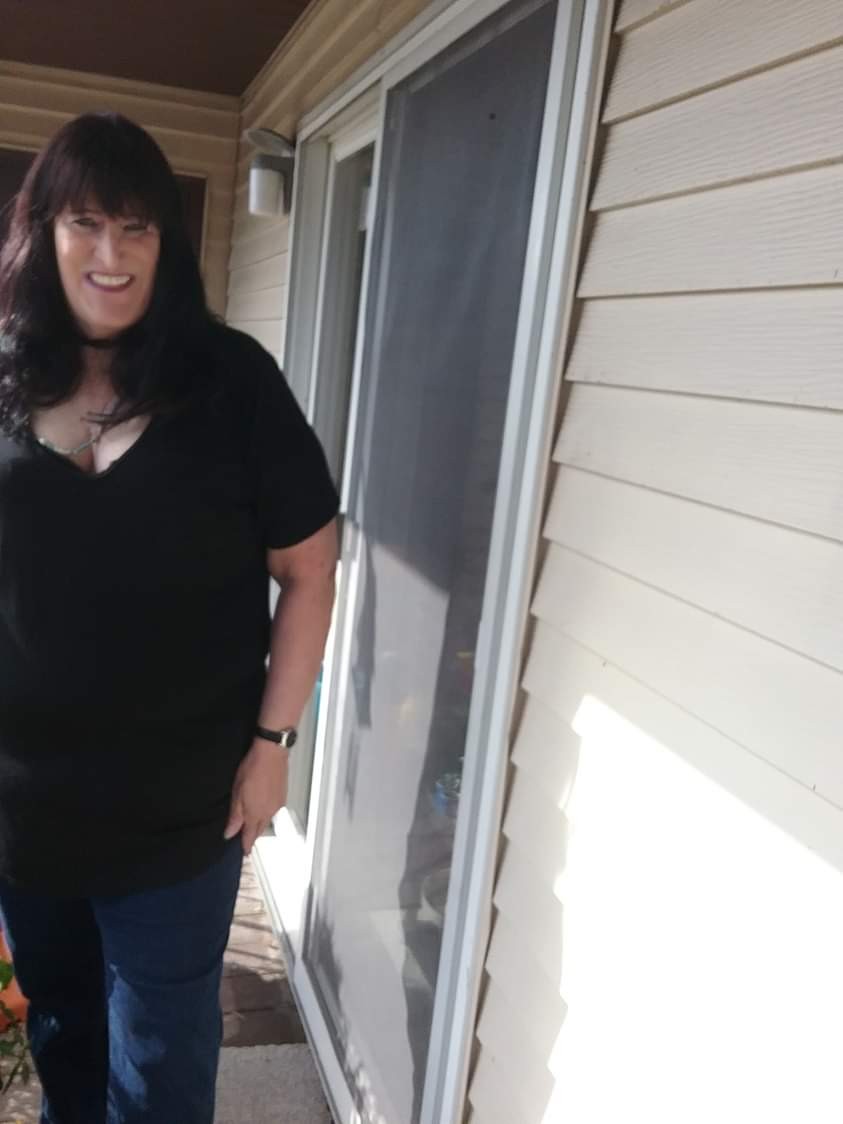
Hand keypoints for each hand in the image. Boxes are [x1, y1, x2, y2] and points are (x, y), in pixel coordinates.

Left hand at [224, 740, 288, 854]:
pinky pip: (273, 810)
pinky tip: (263, 806)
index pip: (250, 836)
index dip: (246, 845)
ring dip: (260, 823)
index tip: (244, 852)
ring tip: (253, 822)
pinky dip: (267, 813)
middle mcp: (269, 813)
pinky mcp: (282, 796)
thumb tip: (230, 833)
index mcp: (255, 814)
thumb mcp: (237, 793)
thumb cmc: (252, 769)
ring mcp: (277, 804)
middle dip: (253, 835)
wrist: (271, 753)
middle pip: (260, 830)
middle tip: (247, 839)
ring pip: (267, 820)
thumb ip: (235, 815)